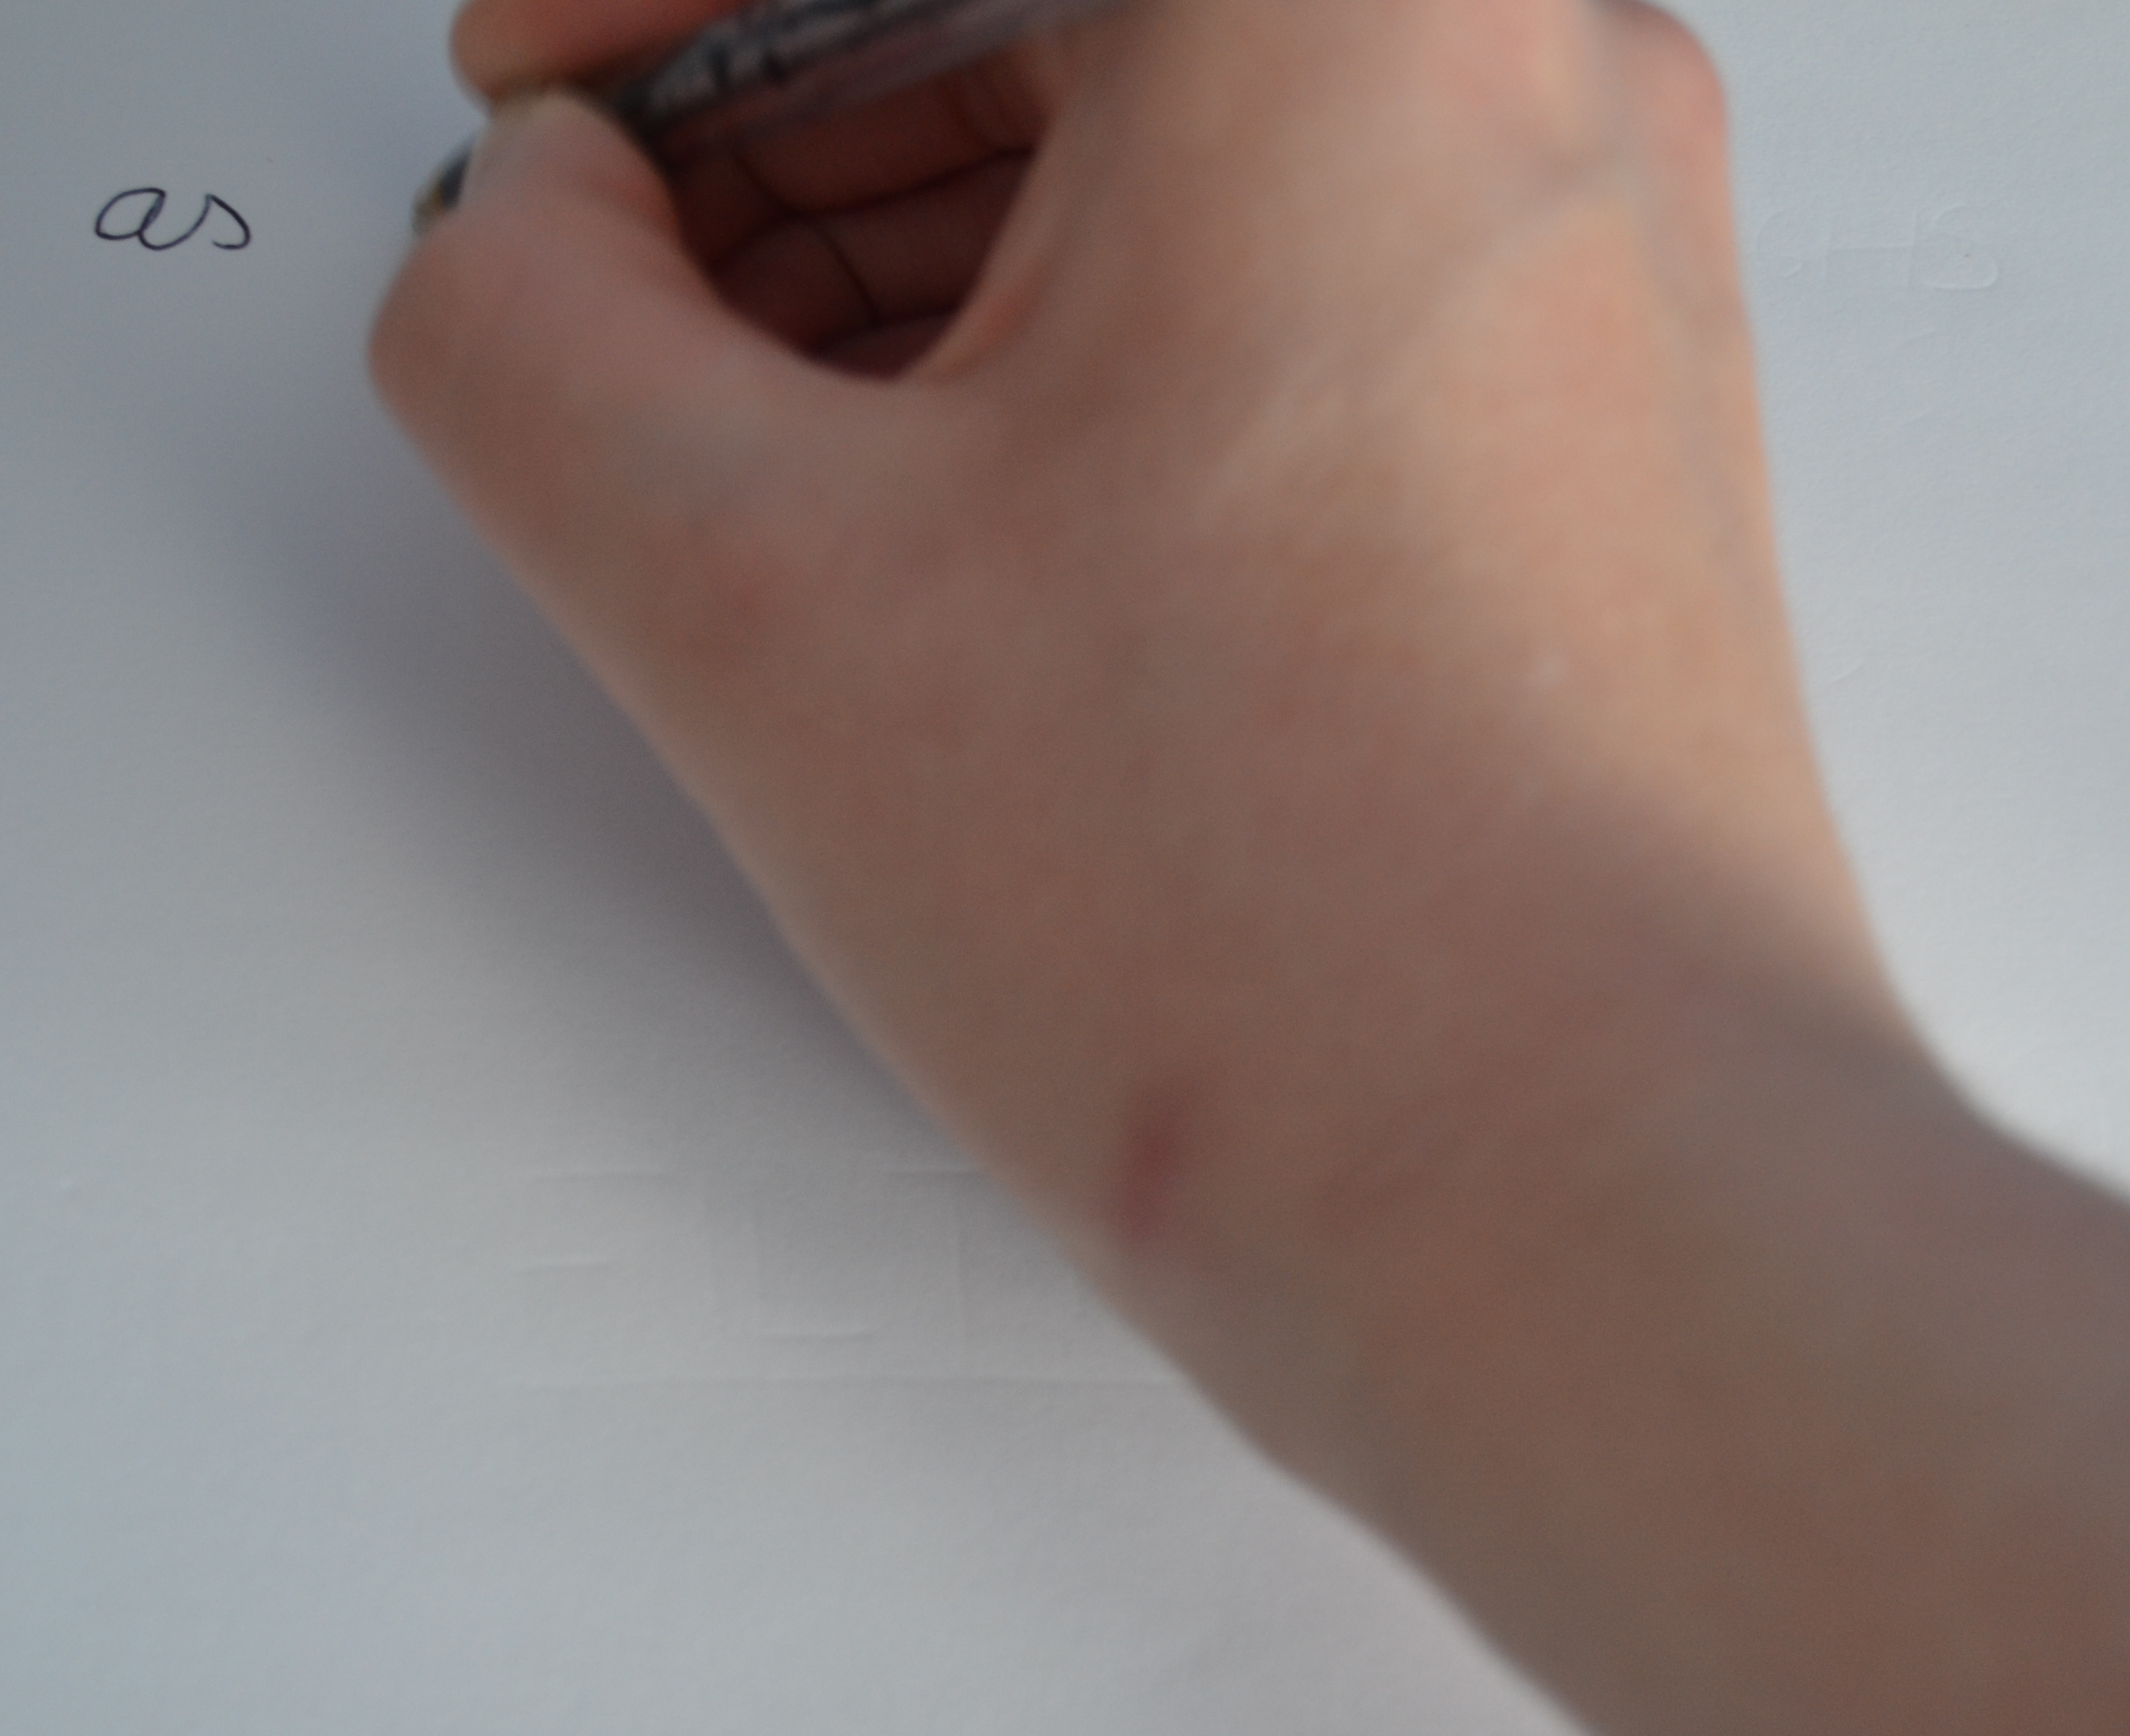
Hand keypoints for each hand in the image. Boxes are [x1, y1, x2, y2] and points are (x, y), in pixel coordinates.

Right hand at [373, 0, 1922, 1442]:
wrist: (1587, 1220)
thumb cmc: (1282, 934)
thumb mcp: (752, 588)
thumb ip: (528, 325)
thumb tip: (532, 219)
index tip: (542, 87)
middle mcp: (1527, 73)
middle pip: (1065, 7)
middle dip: (796, 124)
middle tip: (625, 281)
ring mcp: (1595, 264)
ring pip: (1185, 145)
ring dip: (935, 244)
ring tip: (766, 440)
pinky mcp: (1601, 437)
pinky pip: (1299, 292)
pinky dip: (1099, 352)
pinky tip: (966, 526)